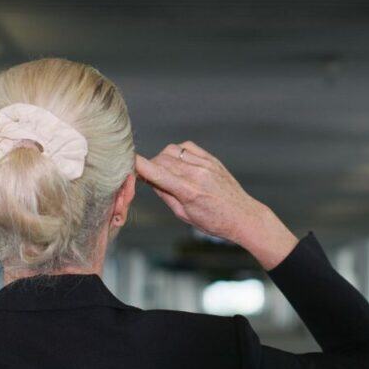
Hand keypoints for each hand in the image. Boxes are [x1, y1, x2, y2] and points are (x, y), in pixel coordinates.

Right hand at [135, 141, 297, 269]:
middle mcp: (197, 173)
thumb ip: (166, 195)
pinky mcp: (212, 159)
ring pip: (172, 150)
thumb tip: (149, 179)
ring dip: (163, 159)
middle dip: (150, 166)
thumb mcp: (185, 215)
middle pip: (161, 159)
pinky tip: (179, 164)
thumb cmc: (214, 221)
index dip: (138, 165)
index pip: (157, 173)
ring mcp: (205, 164)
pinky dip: (177, 152)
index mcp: (189, 191)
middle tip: (148, 177)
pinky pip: (187, 147)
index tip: (126, 162)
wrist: (243, 215)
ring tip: (166, 173)